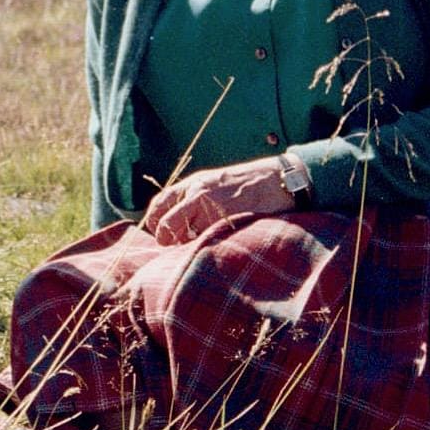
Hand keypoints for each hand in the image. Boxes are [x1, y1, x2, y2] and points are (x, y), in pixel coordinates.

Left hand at [142, 156, 302, 245]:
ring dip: (185, 247)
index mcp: (192, 184)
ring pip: (186, 237)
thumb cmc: (242, 183)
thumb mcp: (211, 182)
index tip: (157, 233)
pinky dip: (203, 249)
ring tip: (194, 249)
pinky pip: (206, 242)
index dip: (154, 222)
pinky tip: (210, 249)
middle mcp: (197, 194)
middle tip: (171, 247)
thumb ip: (190, 197)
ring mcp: (212, 209)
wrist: (275, 180)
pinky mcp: (228, 222)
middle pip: (167, 224)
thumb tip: (170, 221)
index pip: (159, 203)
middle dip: (166, 240)